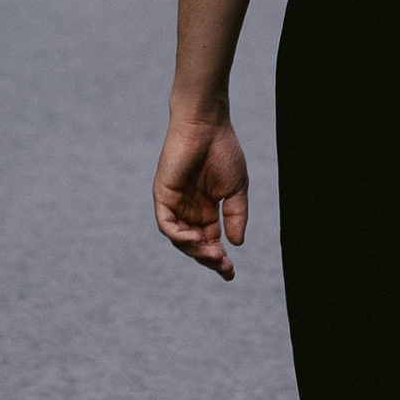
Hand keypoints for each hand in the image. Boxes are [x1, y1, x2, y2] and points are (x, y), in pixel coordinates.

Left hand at [155, 108, 249, 279]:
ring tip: (213, 254)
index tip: (231, 272)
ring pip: (180, 239)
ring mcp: (174, 205)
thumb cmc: (222, 152)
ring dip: (196, 250)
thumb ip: (235, 216)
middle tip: (223, 266)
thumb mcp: (236, 189)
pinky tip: (196, 238)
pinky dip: (180, 235)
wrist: (206, 126)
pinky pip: (166, 225)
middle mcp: (188, 211)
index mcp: (206, 210)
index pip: (211, 241)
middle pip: (195, 245)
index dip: (219, 258)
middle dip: (209, 258)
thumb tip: (237, 244)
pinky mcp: (162, 197)